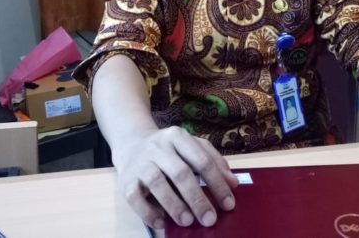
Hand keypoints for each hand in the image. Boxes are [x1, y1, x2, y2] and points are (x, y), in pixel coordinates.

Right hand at [113, 126, 238, 229]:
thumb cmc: (168, 149)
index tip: (229, 204)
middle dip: (197, 198)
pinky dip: (148, 212)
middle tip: (210, 219)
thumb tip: (233, 183)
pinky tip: (161, 222)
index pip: (202, 160)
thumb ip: (212, 160)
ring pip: (157, 183)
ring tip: (188, 221)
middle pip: (181, 173)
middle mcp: (158, 147)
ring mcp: (141, 162)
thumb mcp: (191, 146)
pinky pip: (135, 197)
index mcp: (178, 136)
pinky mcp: (126, 179)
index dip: (217, 183)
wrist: (131, 142)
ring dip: (174, 205)